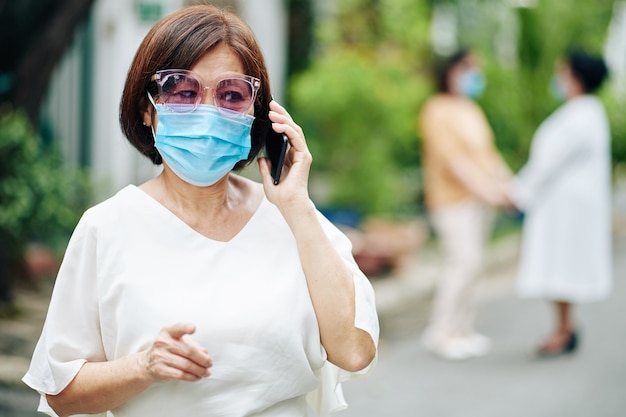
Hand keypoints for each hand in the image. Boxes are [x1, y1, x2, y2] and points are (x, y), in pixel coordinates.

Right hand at [139, 323, 211, 382]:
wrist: (147, 364)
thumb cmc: (167, 350)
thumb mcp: (177, 342)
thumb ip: (192, 345)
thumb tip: (205, 353)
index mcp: (168, 332)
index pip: (178, 328)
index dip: (186, 328)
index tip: (193, 328)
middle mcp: (163, 343)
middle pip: (188, 351)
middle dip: (203, 359)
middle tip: (210, 363)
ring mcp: (160, 357)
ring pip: (186, 365)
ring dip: (199, 370)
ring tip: (206, 372)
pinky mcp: (160, 370)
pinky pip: (180, 375)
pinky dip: (192, 377)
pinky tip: (197, 377)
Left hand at [258, 100, 313, 214]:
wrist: (289, 205)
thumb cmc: (280, 197)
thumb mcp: (267, 180)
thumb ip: (265, 168)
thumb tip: (262, 158)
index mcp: (289, 157)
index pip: (285, 134)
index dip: (278, 121)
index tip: (268, 110)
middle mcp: (297, 153)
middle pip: (290, 128)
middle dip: (281, 114)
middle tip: (271, 103)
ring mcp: (301, 154)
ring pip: (294, 130)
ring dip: (283, 119)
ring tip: (272, 112)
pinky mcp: (304, 157)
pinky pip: (296, 138)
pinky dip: (287, 130)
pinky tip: (276, 126)